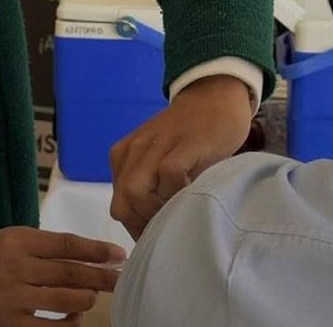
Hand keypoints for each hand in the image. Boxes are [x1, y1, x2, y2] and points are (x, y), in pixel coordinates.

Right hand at [0, 227, 123, 326]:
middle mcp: (16, 267)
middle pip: (71, 272)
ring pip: (66, 300)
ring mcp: (13, 298)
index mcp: (18, 241)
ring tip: (91, 295)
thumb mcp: (12, 239)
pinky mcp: (9, 324)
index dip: (96, 250)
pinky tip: (74, 317)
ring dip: (87, 298)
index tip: (118, 255)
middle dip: (101, 276)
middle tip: (121, 278)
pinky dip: (70, 323)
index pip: (66, 245)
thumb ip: (47, 246)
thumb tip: (91, 255)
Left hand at [110, 75, 252, 239]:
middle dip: (144, 225)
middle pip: (121, 204)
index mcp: (124, 156)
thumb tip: (154, 229)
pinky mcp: (181, 144)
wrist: (214, 97)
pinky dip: (177, 192)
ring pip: (135, 192)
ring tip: (181, 212)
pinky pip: (167, 175)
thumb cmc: (191, 136)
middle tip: (170, 230)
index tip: (159, 236)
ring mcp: (155, 145)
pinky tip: (194, 193)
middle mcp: (133, 151)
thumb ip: (151, 185)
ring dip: (157, 212)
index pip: (119, 205)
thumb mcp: (162, 160)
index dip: (138, 227)